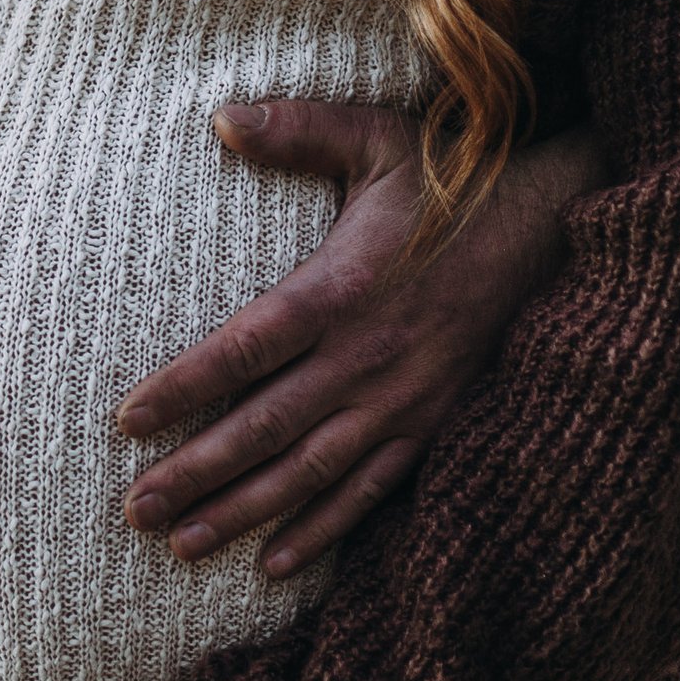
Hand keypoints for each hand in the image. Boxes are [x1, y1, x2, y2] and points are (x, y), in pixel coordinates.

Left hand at [115, 103, 597, 578]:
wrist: (552, 227)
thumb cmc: (453, 180)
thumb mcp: (376, 137)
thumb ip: (298, 128)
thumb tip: (219, 117)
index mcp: (341, 289)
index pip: (244, 349)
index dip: (183, 389)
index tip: (127, 421)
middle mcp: (367, 356)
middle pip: (266, 427)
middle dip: (196, 474)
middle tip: (134, 511)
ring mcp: (403, 400)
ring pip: (310, 471)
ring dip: (244, 512)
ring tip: (182, 546)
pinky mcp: (434, 425)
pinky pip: (371, 491)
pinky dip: (323, 530)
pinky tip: (275, 563)